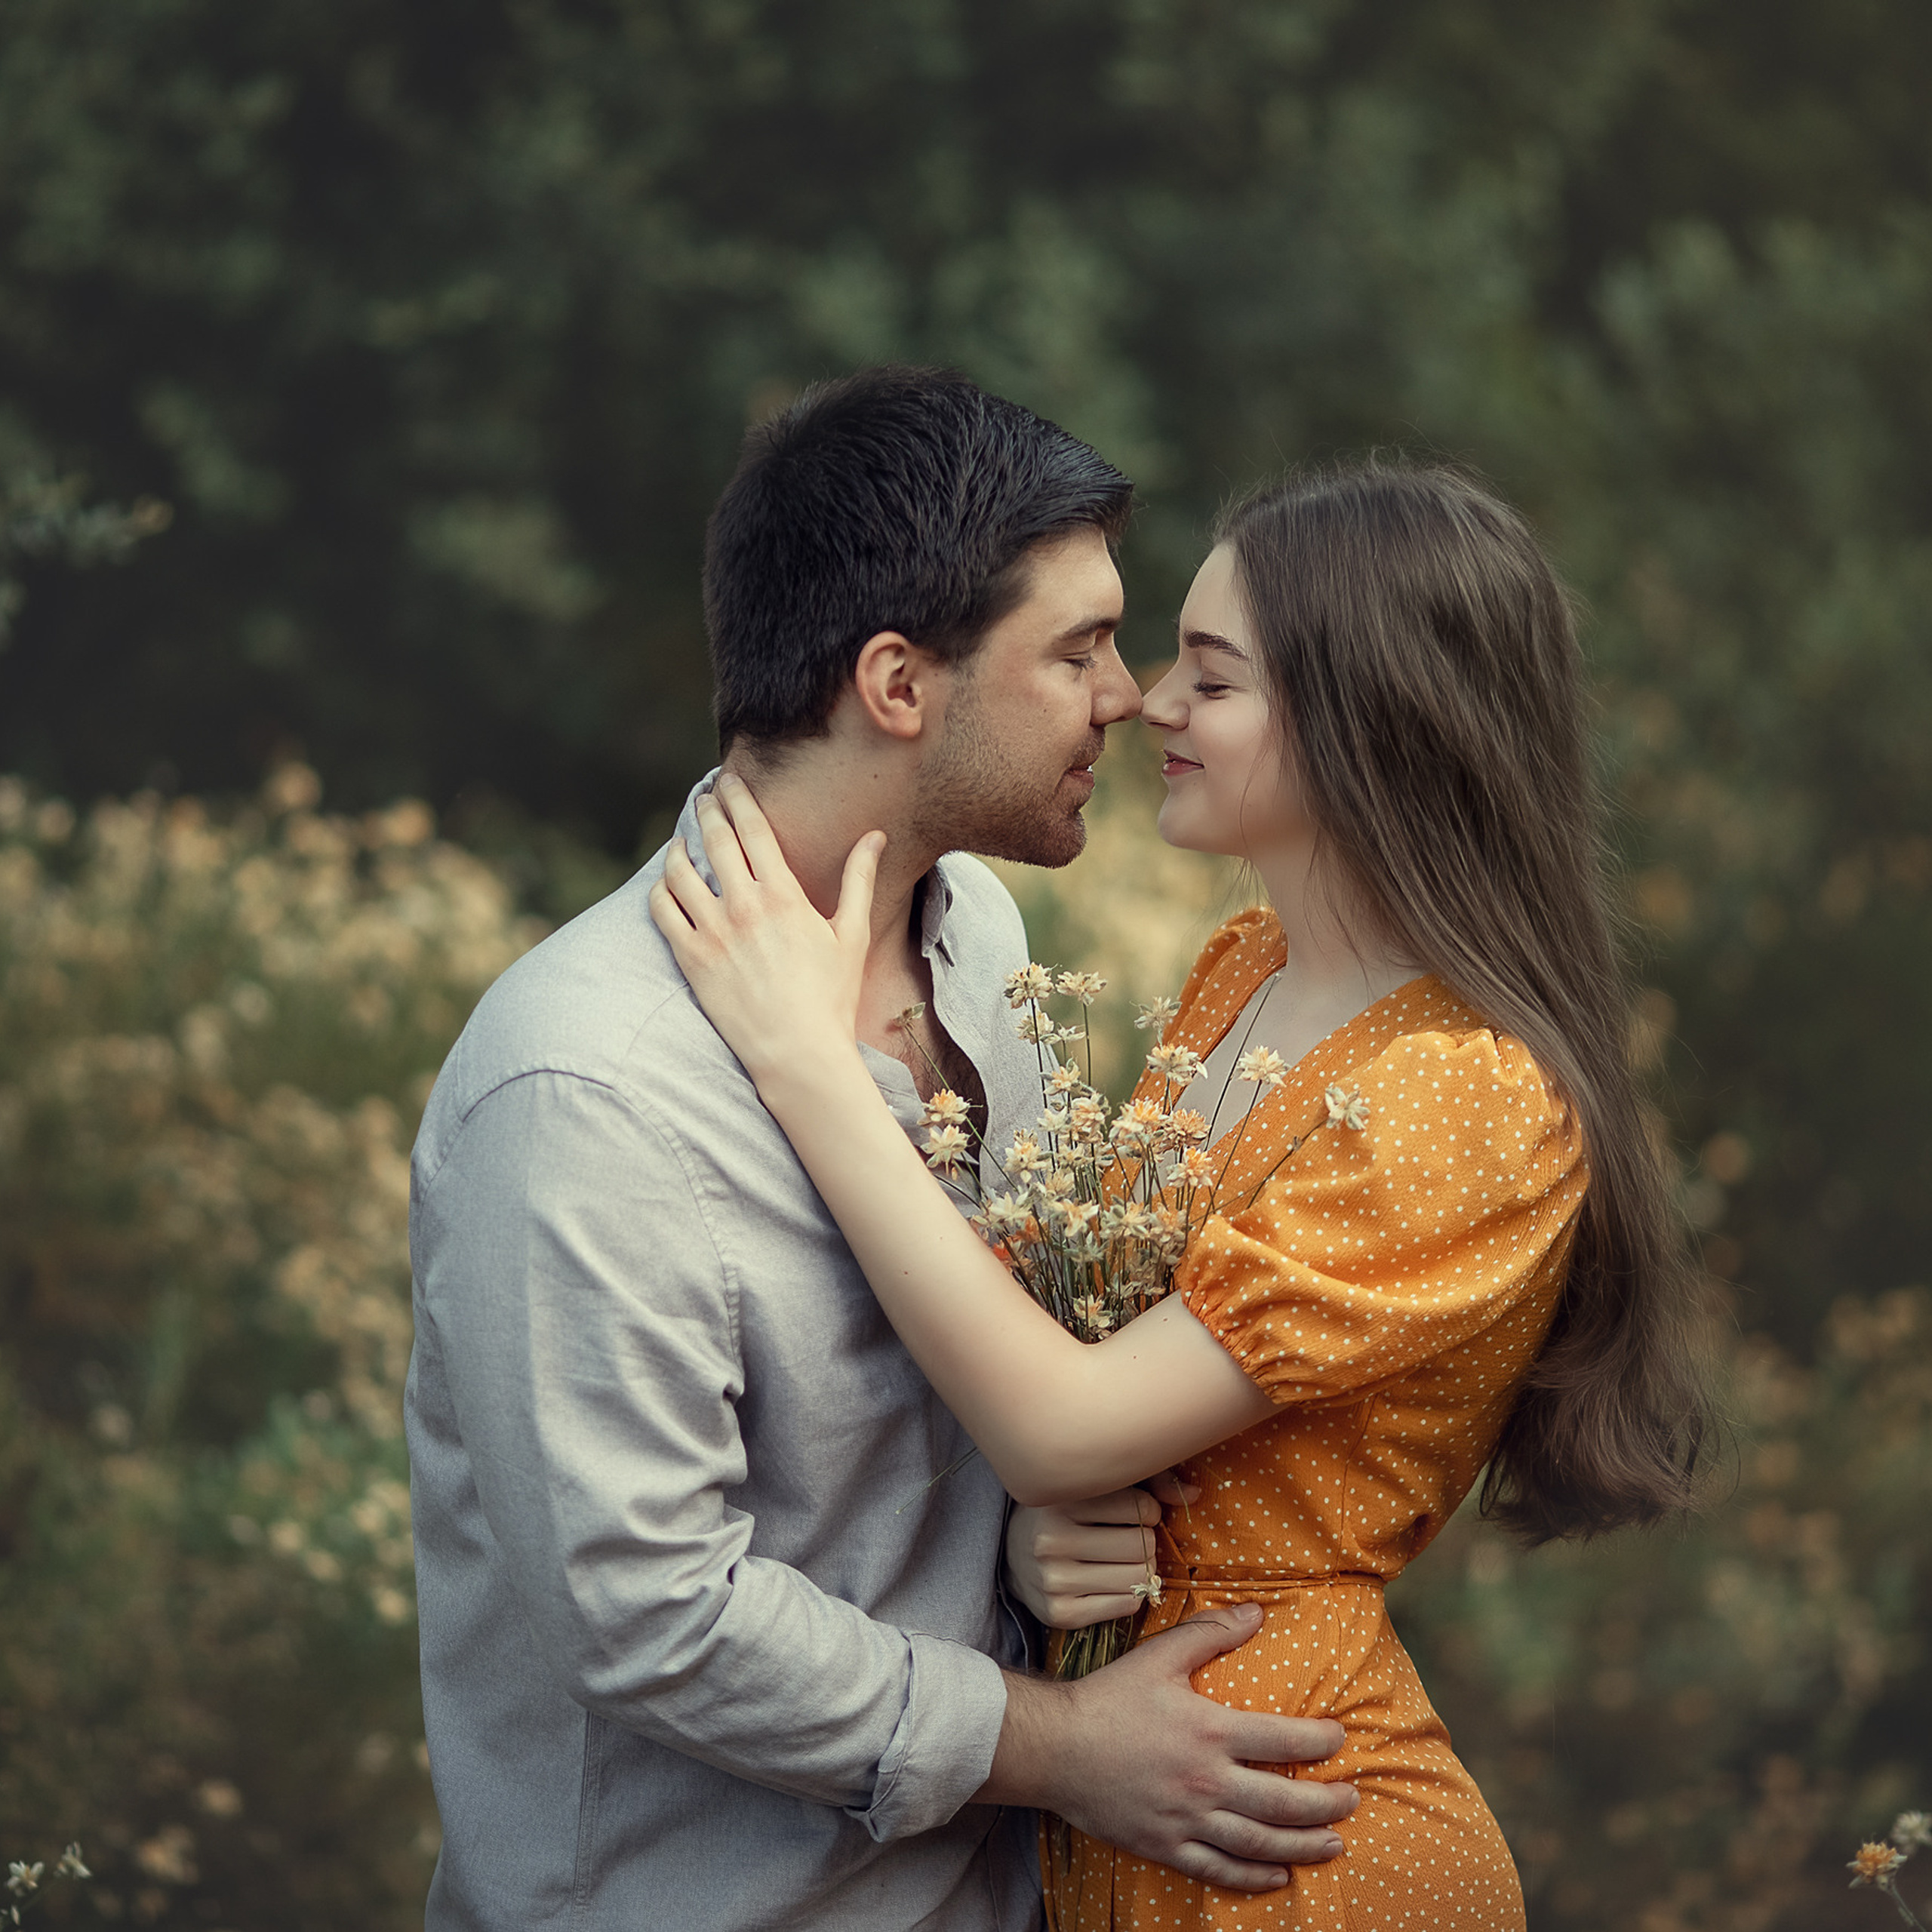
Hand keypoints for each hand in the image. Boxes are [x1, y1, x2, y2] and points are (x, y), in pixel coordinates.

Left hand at [649, 774, 884, 1086]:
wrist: (798, 1053)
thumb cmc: (831, 997)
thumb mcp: (851, 935)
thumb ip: (859, 880)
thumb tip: (875, 837)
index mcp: (783, 895)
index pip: (752, 829)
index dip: (738, 798)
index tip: (729, 781)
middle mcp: (743, 906)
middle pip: (714, 840)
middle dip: (707, 811)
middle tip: (704, 799)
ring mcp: (713, 933)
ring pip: (680, 871)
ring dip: (678, 848)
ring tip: (681, 841)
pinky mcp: (691, 959)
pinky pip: (662, 910)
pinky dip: (660, 890)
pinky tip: (667, 885)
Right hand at [979, 1603, 1355, 1890]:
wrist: (1055, 1747)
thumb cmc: (1109, 1698)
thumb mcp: (1160, 1655)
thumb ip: (1211, 1632)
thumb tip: (1257, 1614)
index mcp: (1210, 1731)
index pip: (1284, 1739)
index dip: (1320, 1741)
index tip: (1340, 1739)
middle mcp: (1207, 1782)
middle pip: (1284, 1801)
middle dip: (1327, 1803)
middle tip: (1353, 1799)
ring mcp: (1188, 1820)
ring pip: (1260, 1842)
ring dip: (1304, 1846)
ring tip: (1334, 1844)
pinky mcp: (1166, 1846)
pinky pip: (1220, 1870)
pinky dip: (1254, 1877)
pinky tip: (1279, 1875)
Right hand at [1006, 1475, 1200, 1628]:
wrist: (1012, 1551)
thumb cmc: (1068, 1510)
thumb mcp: (1099, 1484)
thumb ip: (1149, 1481)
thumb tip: (1197, 1494)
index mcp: (1061, 1499)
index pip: (1142, 1508)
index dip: (1148, 1511)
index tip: (1133, 1512)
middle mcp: (1050, 1540)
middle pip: (1142, 1546)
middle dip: (1145, 1542)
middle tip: (1127, 1539)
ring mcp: (1052, 1581)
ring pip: (1138, 1579)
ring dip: (1140, 1570)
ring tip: (1120, 1560)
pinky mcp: (1059, 1614)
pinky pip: (1126, 1607)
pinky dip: (1128, 1595)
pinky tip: (1110, 1582)